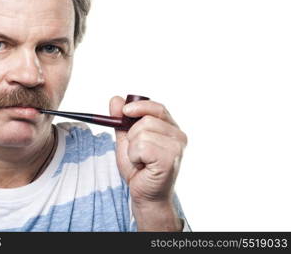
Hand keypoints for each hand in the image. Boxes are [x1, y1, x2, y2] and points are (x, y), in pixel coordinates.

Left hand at [109, 96, 186, 229]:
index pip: (158, 108)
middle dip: (132, 135)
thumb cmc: (139, 169)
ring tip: (140, 161)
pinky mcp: (170, 159)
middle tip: (137, 152)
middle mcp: (178, 136)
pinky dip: (135, 156)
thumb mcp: (126, 141)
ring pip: (142, 133)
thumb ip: (121, 121)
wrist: (145, 195)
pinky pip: (142, 146)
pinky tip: (142, 166)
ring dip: (133, 148)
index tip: (124, 111)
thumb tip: (115, 99)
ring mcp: (176, 147)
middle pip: (146, 120)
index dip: (140, 106)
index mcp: (170, 129)